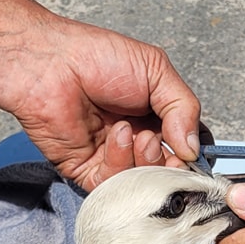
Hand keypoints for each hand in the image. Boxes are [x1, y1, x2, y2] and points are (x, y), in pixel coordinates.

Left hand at [0, 0, 201, 190]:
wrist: (51, 64)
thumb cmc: (98, 58)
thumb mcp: (156, 71)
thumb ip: (184, 108)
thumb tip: (193, 149)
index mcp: (155, 117)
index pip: (185, 148)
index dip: (193, 153)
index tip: (193, 151)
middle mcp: (136, 140)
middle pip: (168, 172)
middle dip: (172, 165)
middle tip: (163, 144)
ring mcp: (112, 158)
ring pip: (143, 183)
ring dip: (146, 161)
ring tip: (137, 134)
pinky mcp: (88, 171)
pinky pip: (114, 185)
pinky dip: (120, 162)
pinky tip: (115, 136)